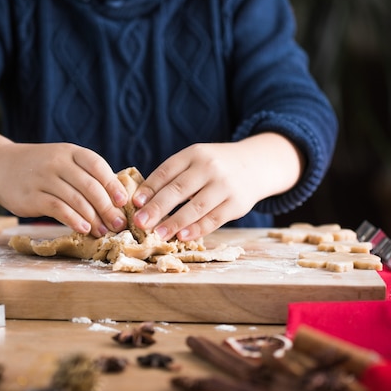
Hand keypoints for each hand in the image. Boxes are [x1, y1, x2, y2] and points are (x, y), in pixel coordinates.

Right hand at [0, 142, 128, 236]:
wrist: (0, 166)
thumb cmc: (39, 167)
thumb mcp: (62, 161)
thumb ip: (84, 175)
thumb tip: (115, 201)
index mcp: (70, 151)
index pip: (97, 165)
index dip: (112, 184)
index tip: (123, 201)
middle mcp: (57, 162)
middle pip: (90, 186)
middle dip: (107, 207)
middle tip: (118, 223)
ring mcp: (43, 178)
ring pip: (76, 199)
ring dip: (93, 218)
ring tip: (103, 231)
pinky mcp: (31, 196)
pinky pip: (58, 209)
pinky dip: (73, 220)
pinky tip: (83, 229)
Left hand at [131, 133, 303, 240]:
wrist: (255, 165)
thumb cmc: (215, 166)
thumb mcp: (195, 161)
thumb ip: (173, 176)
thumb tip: (142, 201)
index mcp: (194, 153)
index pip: (167, 171)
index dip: (149, 188)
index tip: (134, 203)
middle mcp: (209, 167)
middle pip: (179, 189)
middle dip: (157, 208)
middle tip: (141, 222)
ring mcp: (225, 185)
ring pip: (196, 206)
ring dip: (175, 222)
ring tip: (157, 234)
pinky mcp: (237, 203)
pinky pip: (213, 219)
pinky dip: (197, 229)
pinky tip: (182, 236)